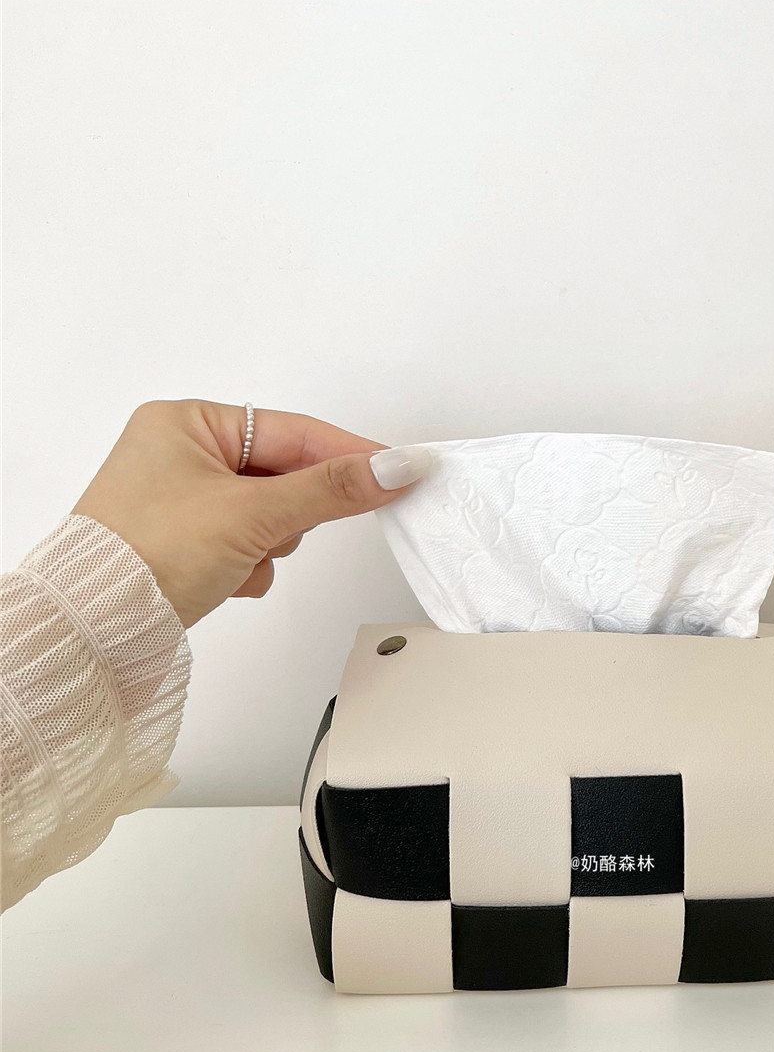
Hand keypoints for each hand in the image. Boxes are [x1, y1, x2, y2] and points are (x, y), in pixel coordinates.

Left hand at [72, 399, 429, 627]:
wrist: (97, 629)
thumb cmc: (148, 555)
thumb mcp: (254, 513)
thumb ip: (332, 489)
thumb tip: (393, 466)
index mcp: (185, 423)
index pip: (293, 432)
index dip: (349, 452)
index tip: (398, 466)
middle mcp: (180, 453)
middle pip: (284, 474)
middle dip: (288, 513)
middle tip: (278, 529)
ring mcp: (182, 500)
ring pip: (270, 514)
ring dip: (268, 543)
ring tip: (236, 559)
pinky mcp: (186, 541)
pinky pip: (249, 543)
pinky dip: (249, 564)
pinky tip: (224, 577)